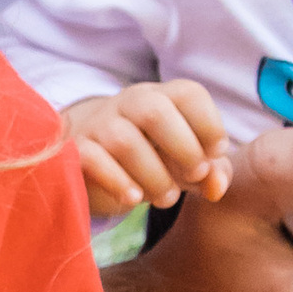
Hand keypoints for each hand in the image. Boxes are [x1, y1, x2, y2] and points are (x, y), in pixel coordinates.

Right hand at [61, 79, 232, 218]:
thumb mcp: (184, 161)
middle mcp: (129, 103)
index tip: (215, 154)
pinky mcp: (76, 150)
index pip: (188, 93)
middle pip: (155, 111)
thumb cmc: (149, 157)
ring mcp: (99, 124)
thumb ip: (210, 171)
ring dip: (154, 175)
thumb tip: (216, 187)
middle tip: (194, 176)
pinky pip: (93, 159)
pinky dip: (118, 181)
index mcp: (161, 97)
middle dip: (184, 149)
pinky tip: (134, 198)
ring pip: (124, 140)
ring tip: (166, 197)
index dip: (209, 124)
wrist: (90, 159)